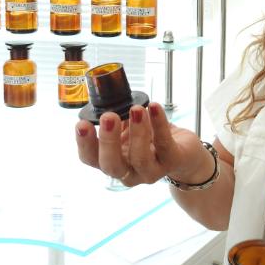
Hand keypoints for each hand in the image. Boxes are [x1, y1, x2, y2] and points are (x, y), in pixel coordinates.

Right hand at [75, 102, 210, 186]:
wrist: (183, 151)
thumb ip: (117, 117)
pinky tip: (155, 107)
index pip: (91, 159)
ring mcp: (150, 170)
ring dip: (137, 132)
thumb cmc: (150, 138)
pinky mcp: (172, 161)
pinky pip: (164, 143)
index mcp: (112, 161)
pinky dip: (159, 123)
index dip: (84, 144)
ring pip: (140, 158)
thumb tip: (107, 93)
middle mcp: (128, 171)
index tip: (81, 124)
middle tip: (108, 116)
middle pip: (111, 165)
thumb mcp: (128, 128)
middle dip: (108, 141)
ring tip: (136, 109)